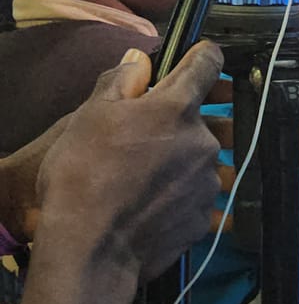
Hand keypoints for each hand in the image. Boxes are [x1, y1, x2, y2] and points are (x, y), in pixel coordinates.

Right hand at [33, 43, 224, 279]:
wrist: (90, 246)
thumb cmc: (83, 173)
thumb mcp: (90, 115)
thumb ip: (121, 82)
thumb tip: (140, 63)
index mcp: (177, 107)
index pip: (208, 63)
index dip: (203, 57)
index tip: (196, 59)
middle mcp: (203, 141)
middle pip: (205, 120)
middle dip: (182, 123)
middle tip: (147, 138)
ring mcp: (208, 182)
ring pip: (205, 161)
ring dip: (186, 163)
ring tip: (150, 179)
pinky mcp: (204, 219)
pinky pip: (199, 199)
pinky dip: (182, 197)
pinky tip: (155, 205)